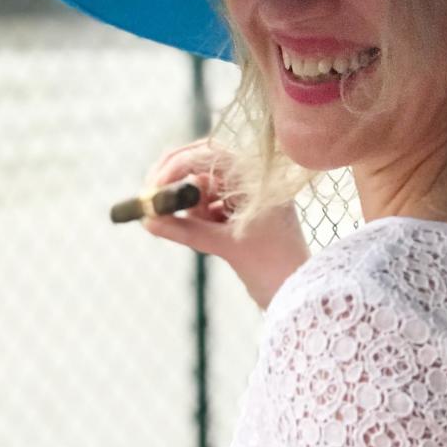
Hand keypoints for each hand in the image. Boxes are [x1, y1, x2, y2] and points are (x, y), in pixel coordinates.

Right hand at [140, 138, 309, 308]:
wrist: (299, 292)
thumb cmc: (271, 267)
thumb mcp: (224, 245)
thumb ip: (184, 230)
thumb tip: (147, 220)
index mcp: (259, 176)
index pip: (209, 154)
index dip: (176, 166)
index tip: (153, 187)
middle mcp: (254, 178)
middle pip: (202, 163)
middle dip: (175, 181)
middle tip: (150, 197)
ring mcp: (248, 194)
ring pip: (202, 185)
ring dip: (191, 205)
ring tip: (200, 231)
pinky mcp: (242, 211)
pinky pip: (209, 203)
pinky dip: (199, 216)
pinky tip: (210, 236)